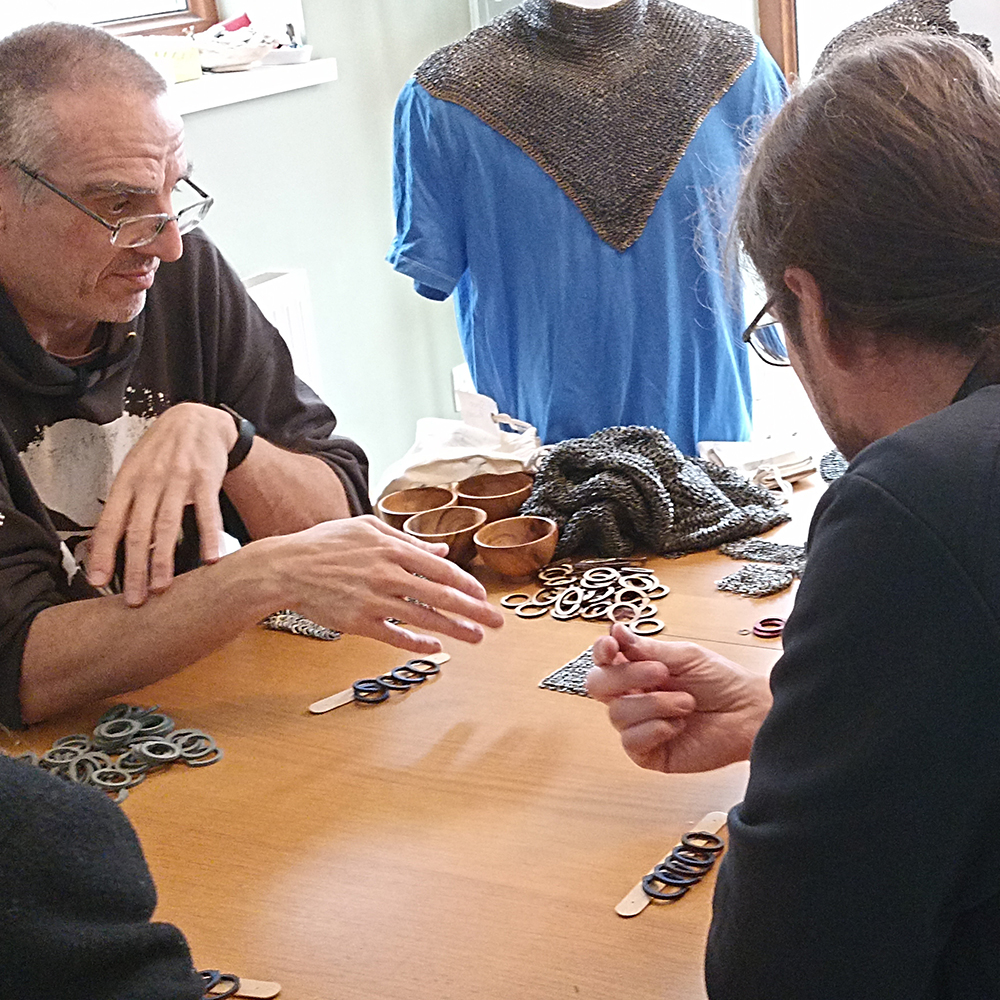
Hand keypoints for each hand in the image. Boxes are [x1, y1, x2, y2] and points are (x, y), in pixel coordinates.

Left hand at [87, 402, 235, 605]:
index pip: (111, 522)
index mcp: (128, 481)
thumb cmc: (162, 450)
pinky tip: (210, 558)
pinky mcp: (206, 478)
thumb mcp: (134, 471)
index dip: (104, 554)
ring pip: (168, 525)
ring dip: (164, 560)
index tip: (99, 582)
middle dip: (135, 568)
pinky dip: (209, 536)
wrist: (195, 419)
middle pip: (138, 531)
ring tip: (163, 587)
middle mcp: (150, 481)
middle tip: (135, 598)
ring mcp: (178, 479)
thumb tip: (100, 545)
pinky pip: (207, 512)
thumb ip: (123, 506)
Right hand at [254, 515, 504, 652]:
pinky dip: (418, 643)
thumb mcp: (367, 529)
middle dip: (474, 611)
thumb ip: (407, 541)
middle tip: (496, 622)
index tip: (483, 596)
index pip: (441, 570)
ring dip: (454, 630)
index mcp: (392, 548)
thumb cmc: (326, 544)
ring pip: (424, 618)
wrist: (287, 568)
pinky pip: (396, 636)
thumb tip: (440, 551)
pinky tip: (436, 647)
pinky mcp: (359, 621)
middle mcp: (388, 574)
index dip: (467, 585)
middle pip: (441, 596)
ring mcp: (374, 599)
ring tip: (475, 637)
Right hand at [585, 624, 771, 773]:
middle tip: (661, 671)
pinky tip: (678, 725)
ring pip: (617, 713)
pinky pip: (631, 742)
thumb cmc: (722, 682)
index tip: (613, 644)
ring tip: (686, 703)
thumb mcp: (685, 656)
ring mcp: (639, 725)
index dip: (601, 651)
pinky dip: (655, 729)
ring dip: (654, 704)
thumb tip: (616, 630)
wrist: (750, 713)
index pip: (603, 660)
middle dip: (626, 676)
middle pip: (597, 685)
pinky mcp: (649, 753)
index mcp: (638, 670)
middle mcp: (633, 697)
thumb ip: (647, 648)